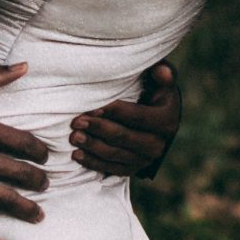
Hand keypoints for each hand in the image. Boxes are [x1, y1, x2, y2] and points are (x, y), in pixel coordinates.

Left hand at [71, 60, 181, 176]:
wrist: (159, 122)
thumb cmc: (155, 94)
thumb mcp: (161, 82)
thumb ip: (162, 74)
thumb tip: (161, 70)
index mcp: (166, 121)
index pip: (137, 116)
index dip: (114, 112)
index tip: (92, 108)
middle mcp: (158, 144)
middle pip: (123, 137)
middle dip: (98, 129)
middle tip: (76, 122)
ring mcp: (145, 160)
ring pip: (115, 155)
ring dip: (92, 146)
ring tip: (74, 137)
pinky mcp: (134, 169)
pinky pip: (112, 169)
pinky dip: (94, 163)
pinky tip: (77, 155)